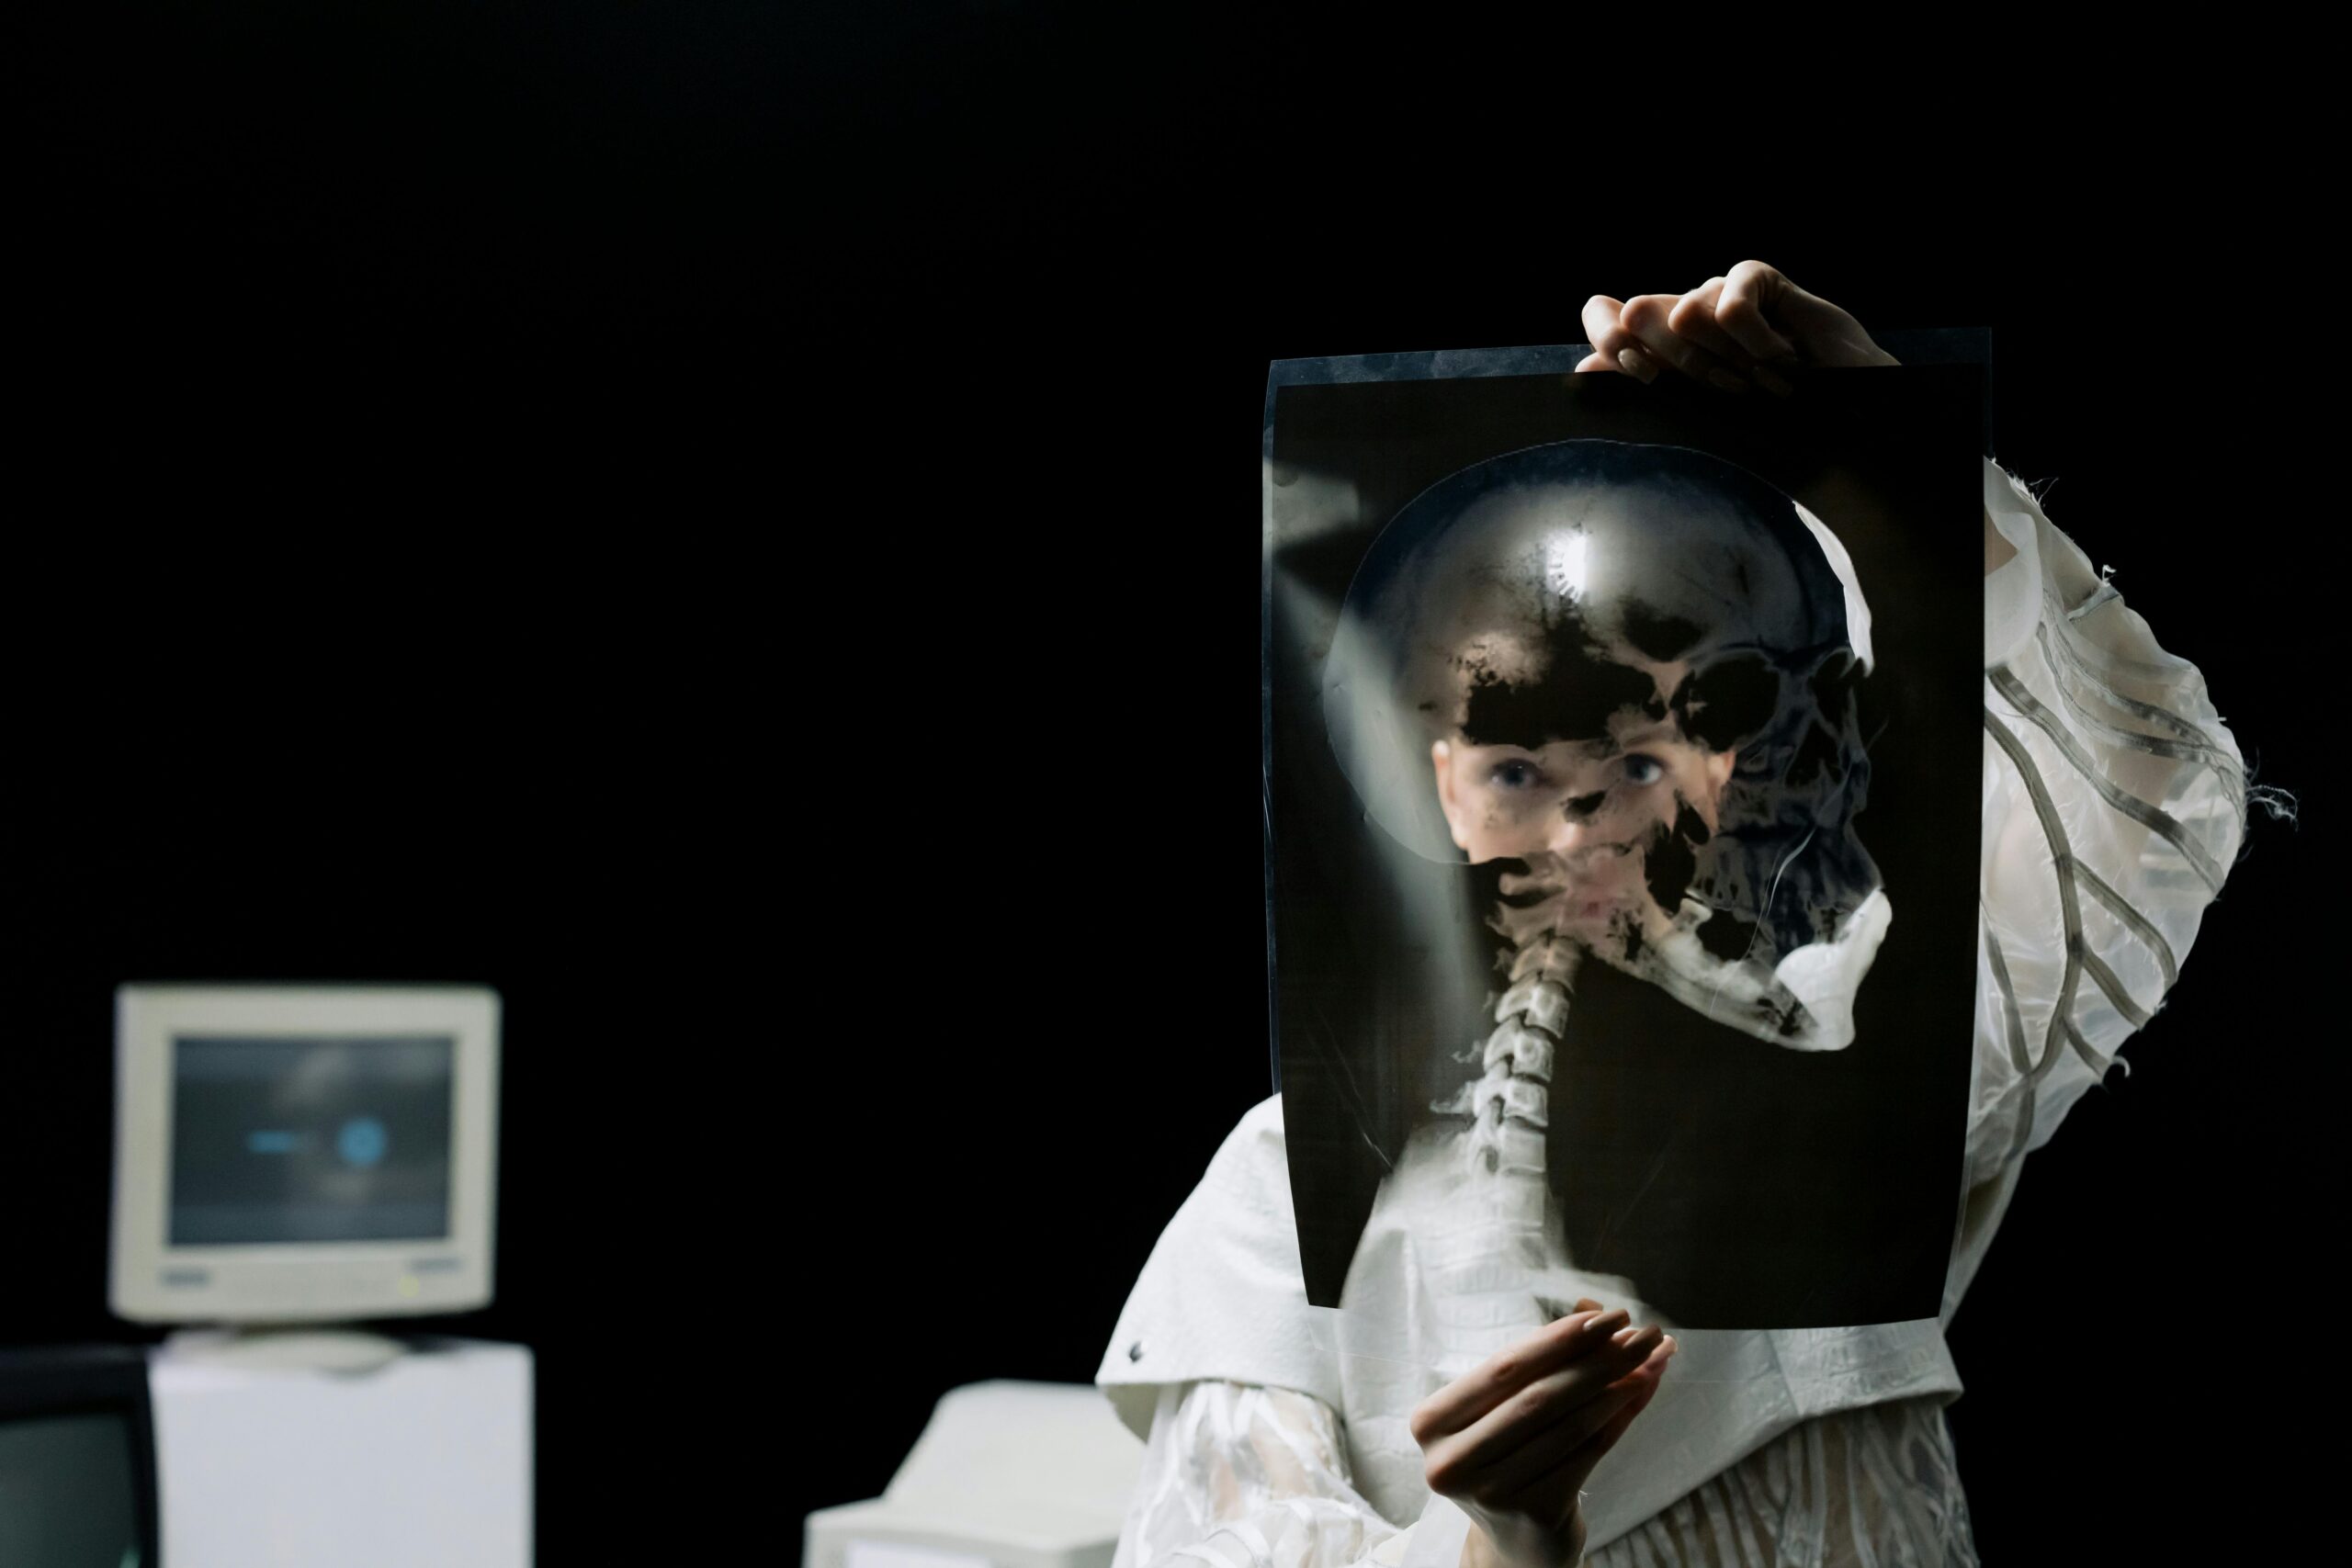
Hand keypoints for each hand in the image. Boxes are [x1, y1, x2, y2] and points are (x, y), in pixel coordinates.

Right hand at [1410, 1299, 1676, 1567]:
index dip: (1558, 1338)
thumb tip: (1595, 1309)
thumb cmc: (1511, 1454)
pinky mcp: (1533, 1514)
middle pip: (1538, 1395)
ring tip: (1650, 1358)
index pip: (1504, 1368)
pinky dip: (1618, 1419)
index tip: (1606, 1315)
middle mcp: (1451, 1460)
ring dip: (1617, 1386)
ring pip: (1567, 1425)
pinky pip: (1586, 1454)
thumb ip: (1548, 1359)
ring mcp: (1491, 1493)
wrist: (1517, 1539)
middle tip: (1643, 1332)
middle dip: (1597, 1358)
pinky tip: (1640, 1393)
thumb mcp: (1512, 1404)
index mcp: (1432, 1422)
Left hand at [1575, 261, 1898, 395]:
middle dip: (1681, 367)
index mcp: (1658, 352)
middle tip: (1731, 393)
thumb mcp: (1696, 416)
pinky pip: (1730, 303)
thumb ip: (1639, 387)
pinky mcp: (1754, 278)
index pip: (1605, 323)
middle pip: (1638, 316)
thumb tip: (1580, 370)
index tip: (1638, 373)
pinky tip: (1785, 357)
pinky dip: (1756, 341)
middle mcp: (1683, 317)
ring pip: (1685, 314)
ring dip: (1726, 360)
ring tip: (1764, 380)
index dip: (1610, 342)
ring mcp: (1717, 295)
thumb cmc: (1772, 424)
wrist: (1846, 418)